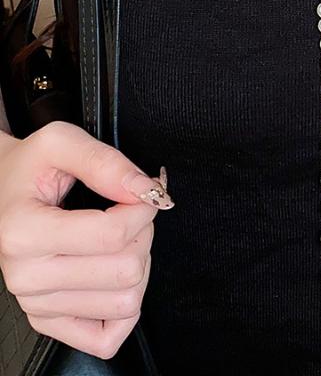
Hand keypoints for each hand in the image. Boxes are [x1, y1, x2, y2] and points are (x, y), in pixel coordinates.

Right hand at [0, 121, 172, 359]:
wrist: (0, 190)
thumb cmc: (31, 166)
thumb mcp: (62, 143)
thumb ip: (107, 163)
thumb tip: (146, 190)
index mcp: (23, 232)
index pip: (114, 235)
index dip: (143, 208)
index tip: (139, 192)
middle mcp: (24, 276)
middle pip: (126, 270)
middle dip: (143, 234)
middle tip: (127, 213)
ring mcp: (35, 304)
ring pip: (126, 302)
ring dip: (138, 266)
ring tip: (119, 240)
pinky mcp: (47, 322)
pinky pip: (107, 337)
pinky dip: (126, 308)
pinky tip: (115, 275)